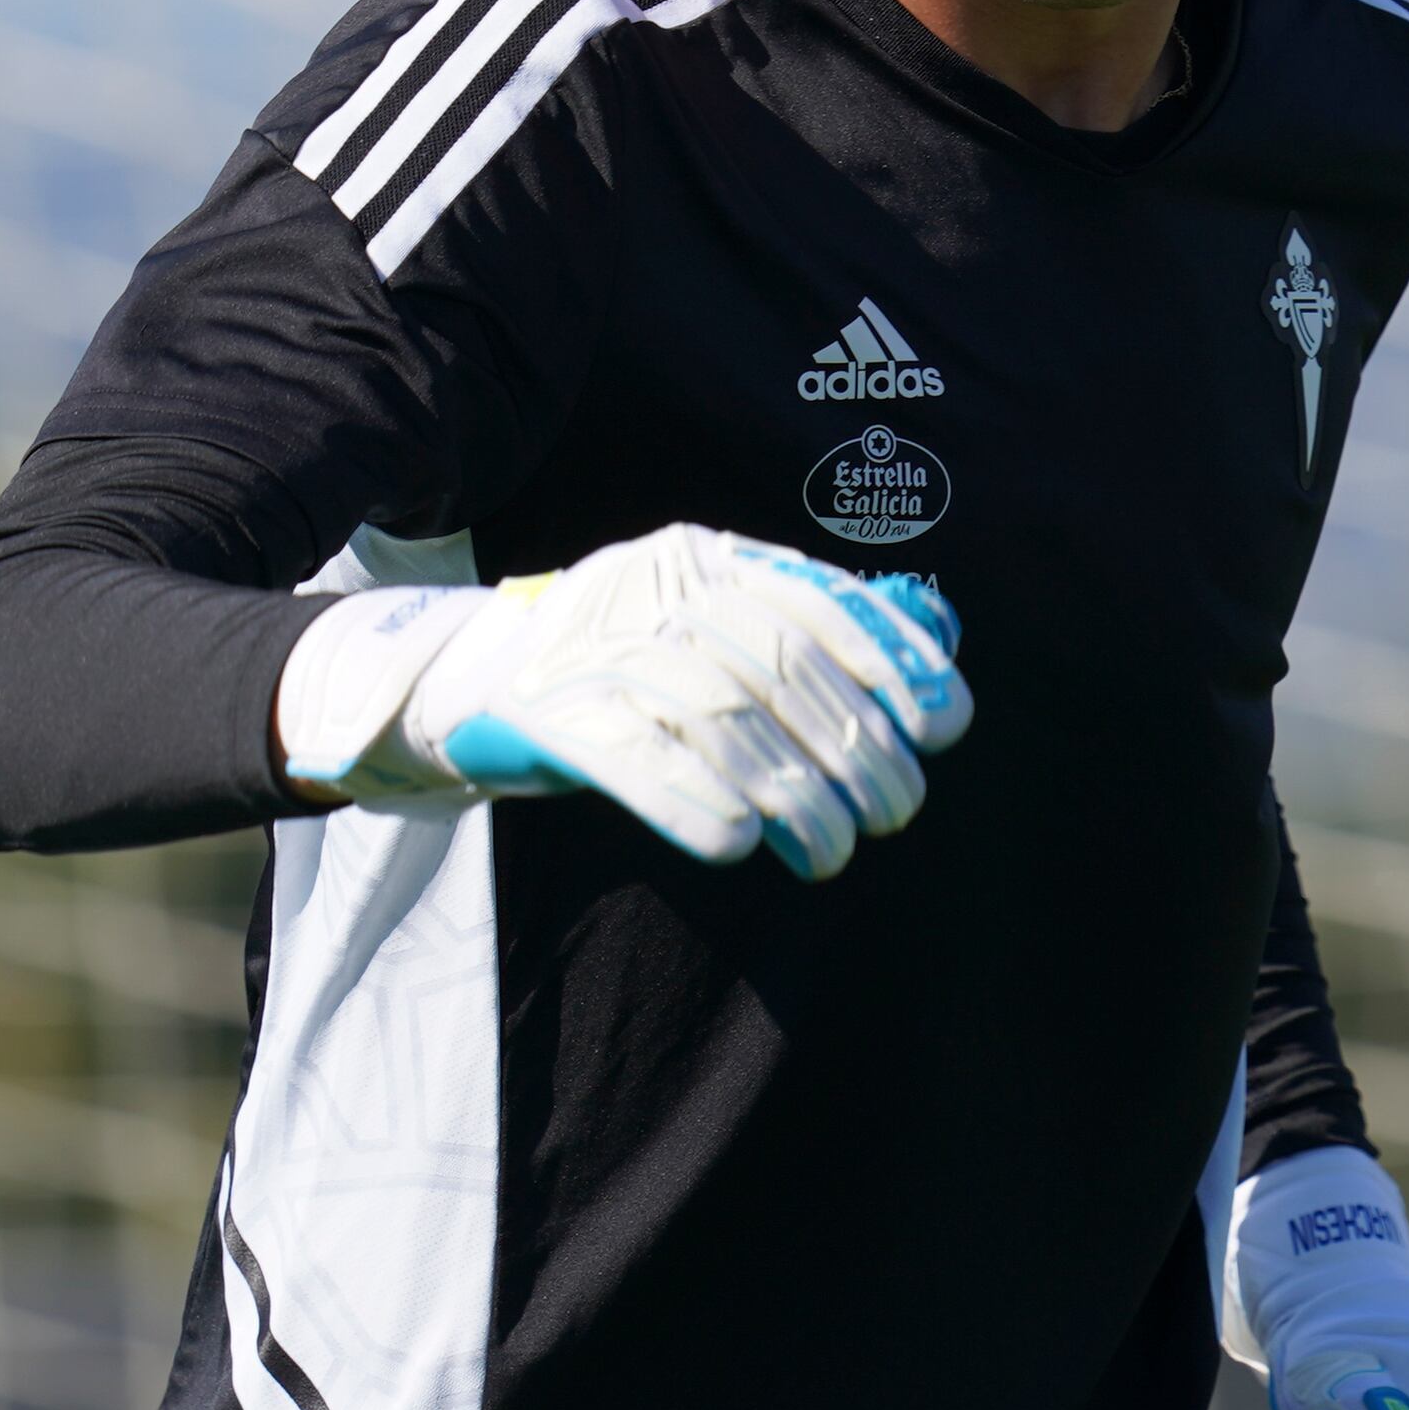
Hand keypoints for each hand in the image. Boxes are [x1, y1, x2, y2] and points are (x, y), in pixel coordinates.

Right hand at [276, 524, 967, 879]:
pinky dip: (693, 801)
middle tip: (895, 813)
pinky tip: (740, 845)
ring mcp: (593, 647)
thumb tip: (935, 644)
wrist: (463, 683)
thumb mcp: (705, 628)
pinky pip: (634, 758)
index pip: (815, 599)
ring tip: (833, 851)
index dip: (889, 659)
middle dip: (854, 750)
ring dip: (792, 794)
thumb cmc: (615, 669)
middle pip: (777, 670)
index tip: (945, 723)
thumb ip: (808, 631)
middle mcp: (650, 587)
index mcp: (700, 558)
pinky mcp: (545, 712)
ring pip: (719, 719)